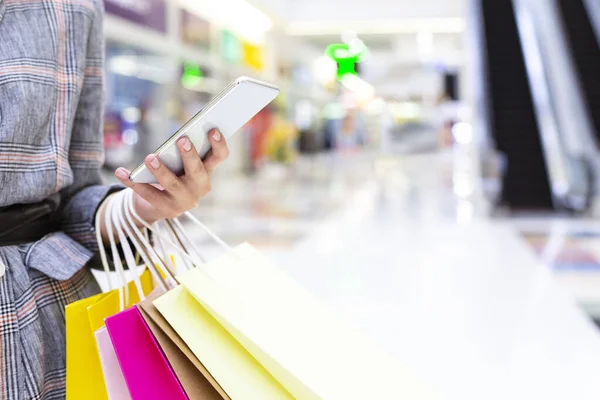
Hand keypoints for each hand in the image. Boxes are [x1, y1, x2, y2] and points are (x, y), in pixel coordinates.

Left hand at [114, 129, 228, 223]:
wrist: (159, 204)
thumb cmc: (173, 174)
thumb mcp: (181, 162)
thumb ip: (183, 151)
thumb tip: (177, 137)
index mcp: (207, 172)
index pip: (219, 157)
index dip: (219, 144)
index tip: (213, 129)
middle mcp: (200, 188)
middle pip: (198, 172)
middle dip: (191, 156)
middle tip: (183, 140)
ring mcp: (184, 201)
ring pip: (173, 184)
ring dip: (162, 171)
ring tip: (150, 158)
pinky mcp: (166, 209)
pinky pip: (148, 194)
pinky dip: (132, 182)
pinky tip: (120, 171)